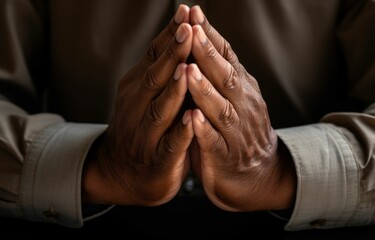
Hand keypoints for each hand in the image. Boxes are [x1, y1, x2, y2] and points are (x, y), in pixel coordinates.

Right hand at [82, 5, 193, 205]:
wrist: (123, 173)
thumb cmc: (142, 128)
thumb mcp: (146, 96)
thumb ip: (160, 71)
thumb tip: (178, 33)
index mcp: (137, 88)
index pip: (153, 57)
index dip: (169, 35)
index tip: (186, 12)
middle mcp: (137, 107)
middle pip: (155, 77)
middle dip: (173, 54)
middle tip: (188, 29)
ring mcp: (145, 135)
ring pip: (160, 109)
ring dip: (174, 89)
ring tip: (188, 68)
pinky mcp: (158, 159)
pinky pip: (170, 144)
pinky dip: (180, 131)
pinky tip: (192, 119)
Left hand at [187, 6, 295, 211]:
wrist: (258, 175)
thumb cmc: (238, 131)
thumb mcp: (233, 98)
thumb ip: (220, 75)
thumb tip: (201, 41)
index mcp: (241, 89)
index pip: (227, 57)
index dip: (211, 36)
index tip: (193, 13)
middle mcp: (242, 106)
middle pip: (225, 76)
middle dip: (207, 53)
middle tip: (192, 29)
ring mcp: (235, 132)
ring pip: (220, 108)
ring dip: (204, 89)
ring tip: (189, 69)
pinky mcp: (226, 157)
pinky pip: (215, 143)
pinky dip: (204, 130)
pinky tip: (193, 118)